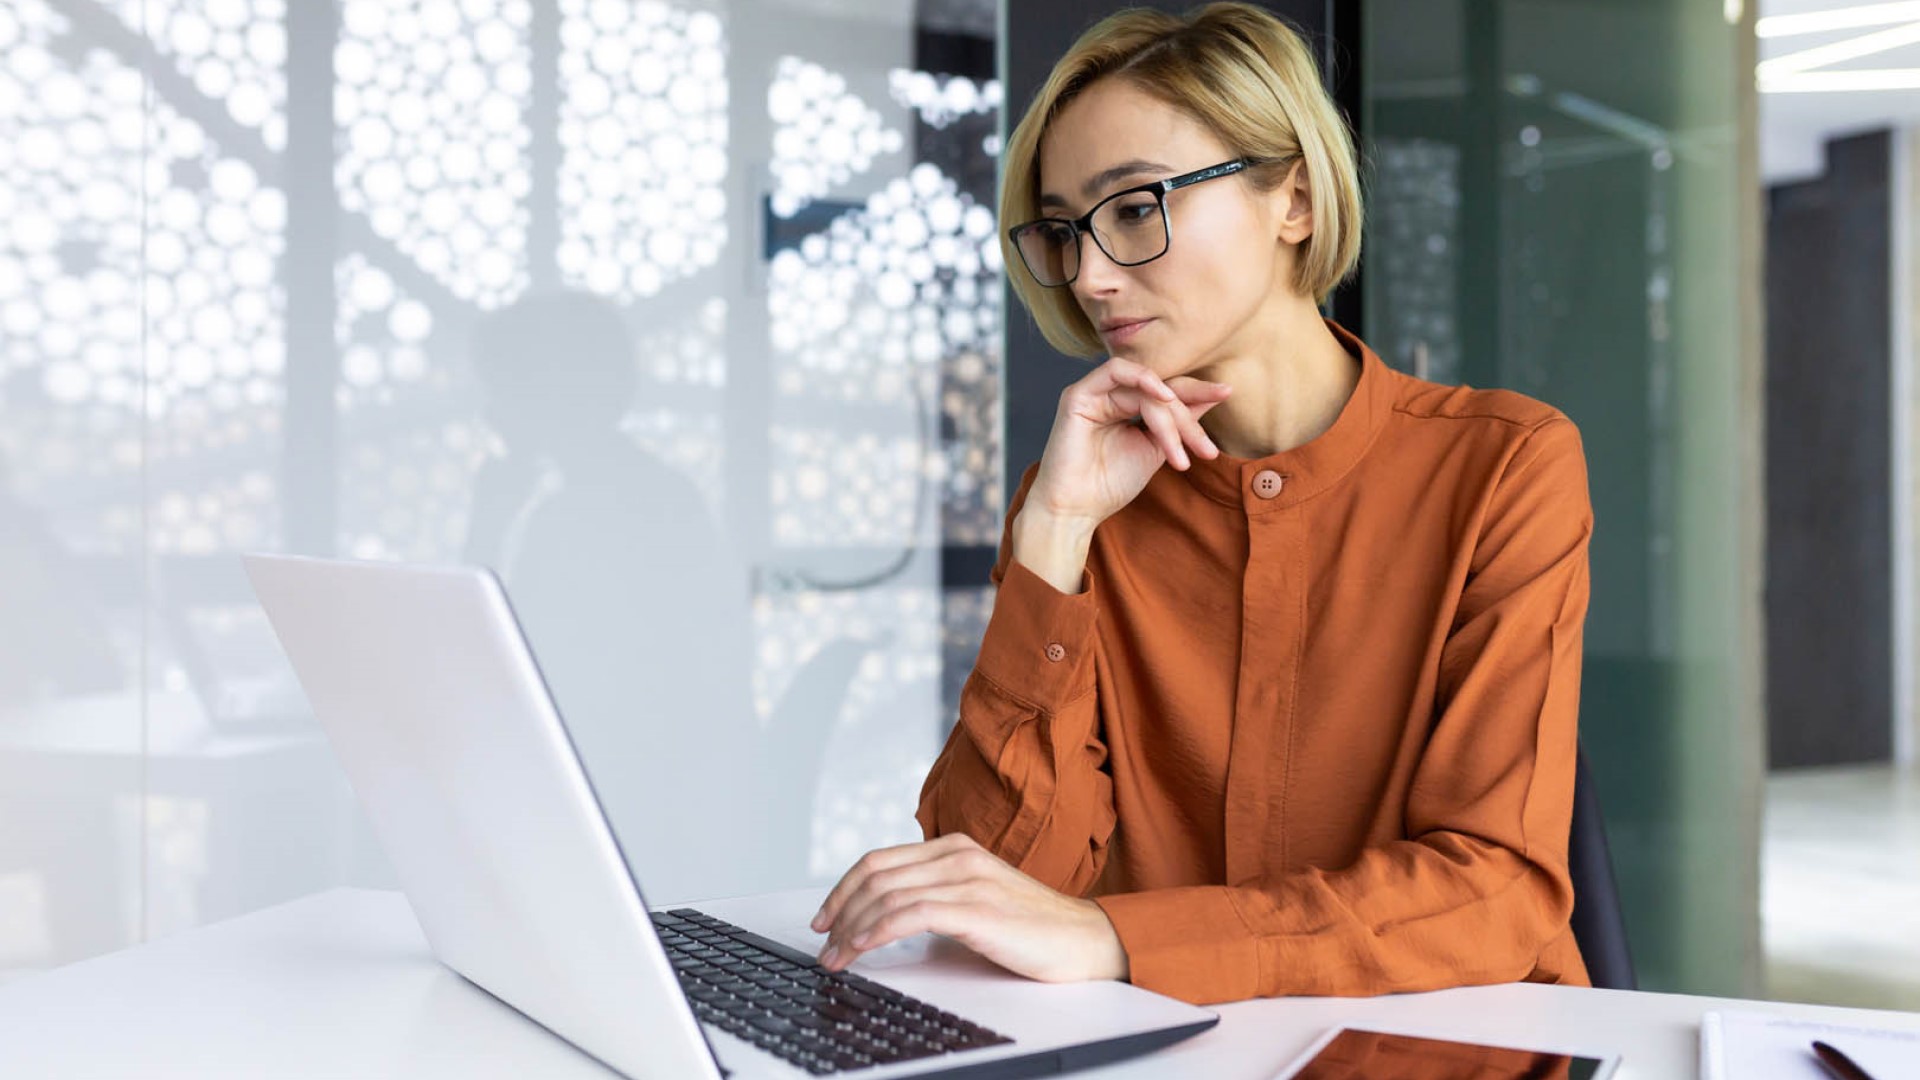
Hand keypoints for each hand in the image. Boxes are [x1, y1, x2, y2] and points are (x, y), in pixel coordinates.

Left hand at [809, 833, 1128, 983]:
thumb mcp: (977, 900)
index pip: (880, 860)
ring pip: (887, 895)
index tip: (824, 918)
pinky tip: (862, 948)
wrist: (1085, 940)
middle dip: (839, 910)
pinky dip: (877, 931)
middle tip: (822, 942)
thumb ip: (939, 896)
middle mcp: (958, 857)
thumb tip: (889, 918)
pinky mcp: (977, 910)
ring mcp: (968, 880)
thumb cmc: (1033, 928)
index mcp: (956, 849)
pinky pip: (911, 915)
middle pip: (875, 874)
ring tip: (835, 957)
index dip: (843, 888)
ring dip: (851, 928)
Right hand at [1025, 357, 1231, 530]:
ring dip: (1169, 415)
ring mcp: (1094, 392)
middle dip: (1187, 417)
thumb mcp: (1156, 449)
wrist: (1076, 509)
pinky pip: (1117, 371)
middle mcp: (1109, 395)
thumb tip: (1213, 396)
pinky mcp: (1079, 394)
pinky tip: (1163, 397)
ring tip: (1180, 450)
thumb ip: (1179, 422)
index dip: (1198, 392)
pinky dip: (1143, 379)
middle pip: (1161, 390)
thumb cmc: (1110, 484)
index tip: (1227, 394)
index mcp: (1125, 406)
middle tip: (1205, 448)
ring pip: (1146, 388)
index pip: (1167, 391)